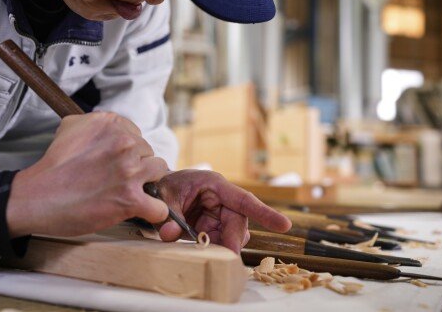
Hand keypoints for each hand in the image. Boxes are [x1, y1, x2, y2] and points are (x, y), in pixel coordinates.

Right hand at [6, 112, 168, 236]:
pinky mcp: (130, 199)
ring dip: (148, 184)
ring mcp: (129, 171)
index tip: (115, 163)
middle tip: (117, 181)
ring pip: (159, 172)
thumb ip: (95, 122)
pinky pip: (159, 206)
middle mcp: (123, 143)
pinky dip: (154, 212)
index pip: (138, 135)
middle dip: (137, 167)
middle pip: (149, 153)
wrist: (37, 198)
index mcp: (112, 124)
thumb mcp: (70, 127)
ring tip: (130, 193)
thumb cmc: (53, 167)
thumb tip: (112, 128)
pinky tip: (142, 212)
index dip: (129, 152)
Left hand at [156, 170, 291, 252]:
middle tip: (226, 257)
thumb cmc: (164, 187)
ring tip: (201, 243)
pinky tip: (201, 245)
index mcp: (213, 185)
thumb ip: (167, 216)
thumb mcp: (163, 199)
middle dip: (232, 240)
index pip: (243, 199)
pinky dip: (214, 247)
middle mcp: (222, 199)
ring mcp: (220, 213)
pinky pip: (222, 240)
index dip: (264, 213)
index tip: (284, 225)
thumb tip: (170, 233)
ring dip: (221, 244)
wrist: (156, 190)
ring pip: (233, 234)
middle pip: (239, 223)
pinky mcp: (215, 225)